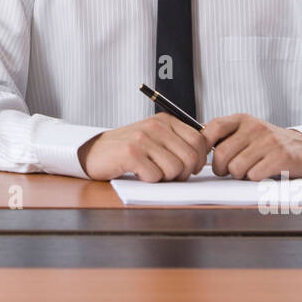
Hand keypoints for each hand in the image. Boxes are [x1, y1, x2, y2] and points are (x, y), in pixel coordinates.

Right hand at [77, 113, 211, 181]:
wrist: (95, 151)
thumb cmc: (129, 149)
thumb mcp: (156, 138)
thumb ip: (179, 141)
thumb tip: (207, 154)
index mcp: (166, 120)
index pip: (200, 140)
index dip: (200, 160)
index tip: (190, 167)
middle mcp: (155, 126)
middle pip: (190, 158)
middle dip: (184, 173)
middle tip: (169, 175)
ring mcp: (143, 138)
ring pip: (175, 169)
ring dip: (165, 178)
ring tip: (151, 171)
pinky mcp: (130, 153)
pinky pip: (155, 176)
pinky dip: (148, 180)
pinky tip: (138, 172)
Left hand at [202, 113, 301, 179]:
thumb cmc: (267, 144)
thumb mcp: (245, 132)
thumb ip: (224, 136)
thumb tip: (195, 146)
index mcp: (241, 119)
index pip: (212, 129)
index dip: (203, 148)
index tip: (205, 160)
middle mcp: (254, 127)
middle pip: (221, 155)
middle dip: (222, 169)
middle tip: (230, 170)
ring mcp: (268, 141)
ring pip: (236, 168)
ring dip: (239, 175)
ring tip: (248, 170)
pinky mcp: (281, 156)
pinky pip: (253, 175)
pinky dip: (254, 179)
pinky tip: (262, 173)